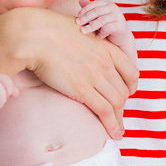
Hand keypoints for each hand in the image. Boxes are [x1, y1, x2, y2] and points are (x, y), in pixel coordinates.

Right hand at [10, 8, 137, 138]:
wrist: (35, 35)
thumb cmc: (47, 31)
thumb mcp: (77, 31)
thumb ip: (84, 43)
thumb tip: (77, 51)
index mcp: (105, 47)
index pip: (130, 71)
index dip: (131, 86)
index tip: (128, 93)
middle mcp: (105, 62)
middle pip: (123, 90)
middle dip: (122, 106)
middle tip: (116, 116)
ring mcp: (95, 76)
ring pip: (117, 103)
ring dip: (118, 119)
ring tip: (117, 130)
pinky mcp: (83, 89)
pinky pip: (105, 111)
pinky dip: (112, 125)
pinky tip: (114, 134)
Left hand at [76, 0, 134, 58]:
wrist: (122, 38)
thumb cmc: (108, 26)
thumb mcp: (99, 16)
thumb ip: (91, 9)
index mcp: (107, 4)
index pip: (94, 4)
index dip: (84, 10)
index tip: (77, 16)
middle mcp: (113, 8)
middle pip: (97, 11)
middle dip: (86, 17)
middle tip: (77, 23)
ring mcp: (117, 16)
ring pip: (101, 20)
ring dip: (90, 26)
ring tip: (83, 31)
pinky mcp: (120, 26)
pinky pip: (107, 28)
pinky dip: (100, 33)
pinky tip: (97, 37)